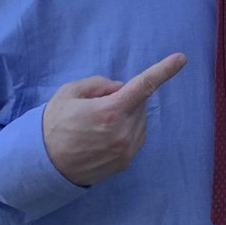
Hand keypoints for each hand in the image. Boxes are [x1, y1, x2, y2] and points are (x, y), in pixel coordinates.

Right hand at [42, 53, 186, 185]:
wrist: (44, 165)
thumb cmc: (54, 124)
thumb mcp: (69, 92)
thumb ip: (99, 84)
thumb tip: (121, 87)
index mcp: (110, 110)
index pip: (144, 86)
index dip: (164, 70)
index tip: (181, 59)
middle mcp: (123, 132)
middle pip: (140, 103)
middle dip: (127, 98)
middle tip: (100, 105)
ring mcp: (125, 150)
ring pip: (140, 120)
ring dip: (128, 115)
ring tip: (98, 124)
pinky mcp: (125, 162)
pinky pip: (136, 137)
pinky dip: (127, 130)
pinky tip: (104, 136)